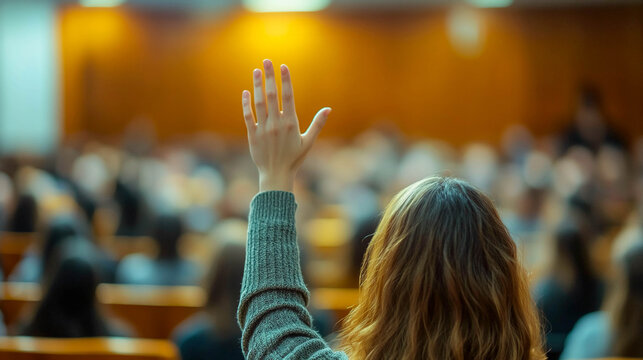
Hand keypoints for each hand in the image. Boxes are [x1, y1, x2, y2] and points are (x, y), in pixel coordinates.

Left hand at [242, 59, 330, 192]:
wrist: (276, 174)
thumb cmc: (294, 158)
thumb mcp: (308, 142)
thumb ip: (317, 124)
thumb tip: (328, 109)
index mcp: (291, 123)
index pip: (288, 96)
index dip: (285, 80)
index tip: (283, 66)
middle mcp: (276, 124)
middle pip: (272, 95)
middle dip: (269, 76)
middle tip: (266, 60)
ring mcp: (263, 128)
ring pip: (259, 102)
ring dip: (257, 85)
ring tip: (256, 71)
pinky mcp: (253, 135)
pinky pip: (248, 116)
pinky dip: (246, 103)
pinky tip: (246, 91)